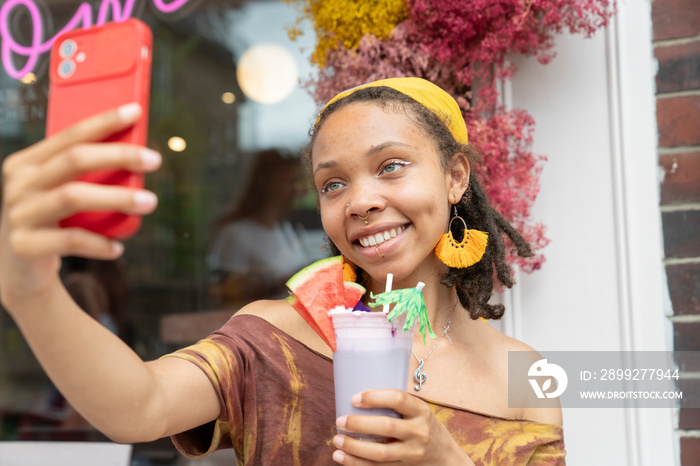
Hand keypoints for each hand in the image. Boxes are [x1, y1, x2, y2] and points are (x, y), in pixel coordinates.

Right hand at [0, 103, 160, 307]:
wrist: (18, 268)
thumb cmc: (52, 221)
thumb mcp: (61, 191)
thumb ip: (85, 174)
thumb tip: (138, 152)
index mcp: (27, 162)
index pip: (69, 135)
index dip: (103, 121)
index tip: (136, 111)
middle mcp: (18, 183)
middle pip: (74, 160)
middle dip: (118, 155)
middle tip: (155, 159)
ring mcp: (19, 214)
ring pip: (73, 197)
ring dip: (117, 197)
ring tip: (150, 201)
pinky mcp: (25, 245)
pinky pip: (70, 240)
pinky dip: (98, 243)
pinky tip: (118, 248)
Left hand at [332, 390, 474, 464]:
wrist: (446, 458)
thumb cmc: (425, 427)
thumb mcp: (419, 411)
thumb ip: (397, 404)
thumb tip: (357, 394)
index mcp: (421, 410)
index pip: (398, 398)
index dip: (374, 397)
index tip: (354, 398)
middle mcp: (419, 431)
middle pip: (386, 426)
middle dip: (359, 423)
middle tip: (340, 420)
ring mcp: (412, 453)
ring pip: (380, 452)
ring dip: (354, 447)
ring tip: (337, 439)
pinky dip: (356, 463)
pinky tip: (340, 457)